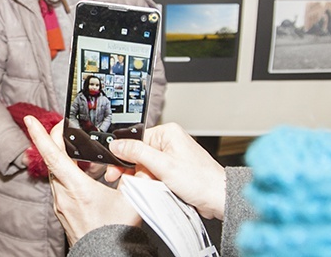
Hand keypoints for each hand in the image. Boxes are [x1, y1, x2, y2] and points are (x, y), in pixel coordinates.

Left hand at [24, 117, 140, 245]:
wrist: (103, 256)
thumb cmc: (113, 232)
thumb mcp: (131, 199)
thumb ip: (136, 176)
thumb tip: (143, 162)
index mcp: (77, 188)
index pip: (53, 156)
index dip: (40, 136)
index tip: (30, 121)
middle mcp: (63, 195)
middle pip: (53, 160)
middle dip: (56, 140)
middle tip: (65, 126)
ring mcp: (61, 204)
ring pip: (57, 172)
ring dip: (65, 157)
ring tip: (82, 150)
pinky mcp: (63, 210)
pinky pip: (61, 184)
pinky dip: (69, 173)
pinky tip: (86, 173)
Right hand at [106, 123, 225, 219]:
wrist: (216, 197)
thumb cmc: (199, 179)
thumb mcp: (163, 165)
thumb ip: (138, 153)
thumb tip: (118, 144)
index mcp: (168, 133)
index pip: (136, 140)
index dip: (123, 155)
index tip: (114, 168)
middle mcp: (169, 142)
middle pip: (139, 154)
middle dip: (133, 170)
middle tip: (124, 180)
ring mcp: (171, 157)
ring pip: (145, 167)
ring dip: (143, 179)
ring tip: (150, 186)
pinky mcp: (172, 170)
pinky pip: (154, 174)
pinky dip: (151, 183)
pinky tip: (154, 189)